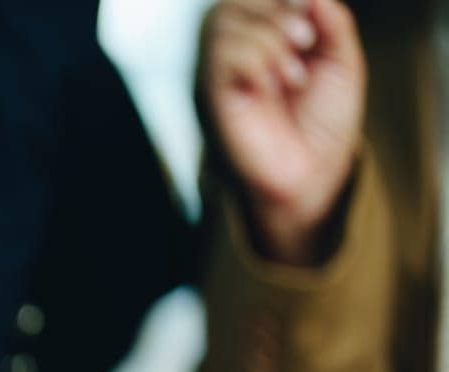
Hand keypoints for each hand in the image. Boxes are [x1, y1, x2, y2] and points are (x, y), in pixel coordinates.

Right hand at [200, 0, 365, 264]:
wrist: (313, 173)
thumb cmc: (323, 125)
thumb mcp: (342, 61)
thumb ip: (331, 22)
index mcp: (263, 38)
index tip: (312, 20)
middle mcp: (234, 53)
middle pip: (230, 3)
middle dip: (275, 10)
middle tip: (305, 40)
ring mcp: (218, 74)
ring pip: (222, 22)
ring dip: (269, 37)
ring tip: (294, 73)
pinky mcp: (210, 97)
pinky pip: (221, 56)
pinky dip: (256, 61)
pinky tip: (274, 86)